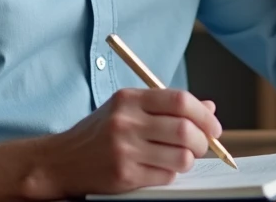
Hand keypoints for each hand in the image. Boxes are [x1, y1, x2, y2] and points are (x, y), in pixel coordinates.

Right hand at [25, 88, 221, 199]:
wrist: (62, 160)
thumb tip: (208, 107)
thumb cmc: (99, 133)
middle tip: (202, 146)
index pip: (180, 101)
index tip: (213, 126)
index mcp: (129, 99)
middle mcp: (126, 121)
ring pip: (181, 157)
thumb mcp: (127, 109)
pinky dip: (171, 174)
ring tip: (180, 158)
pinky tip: (159, 168)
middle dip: (202, 141)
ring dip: (188, 160)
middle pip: (184, 129)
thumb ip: (166, 106)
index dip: (204, 115)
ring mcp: (125, 149)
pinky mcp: (124, 175)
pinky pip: (166, 176)